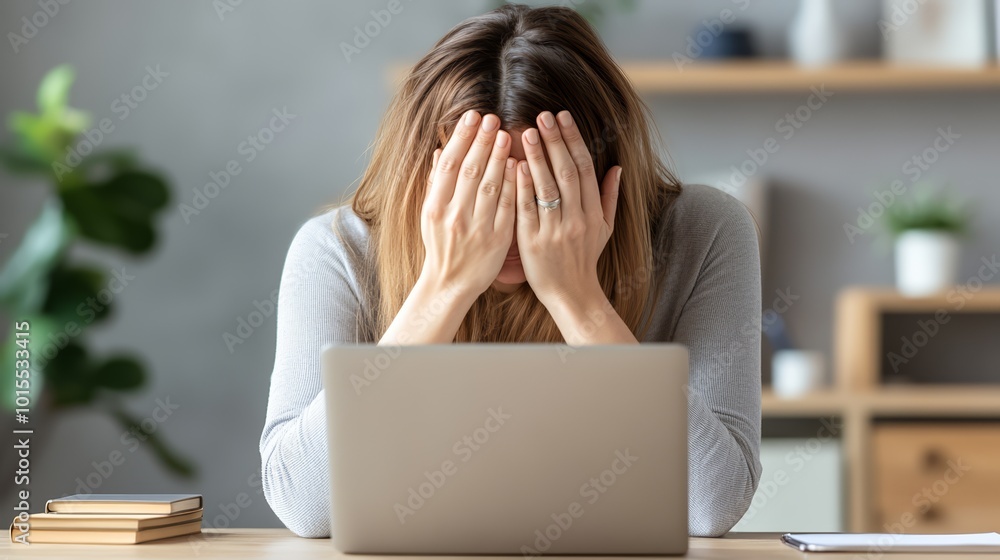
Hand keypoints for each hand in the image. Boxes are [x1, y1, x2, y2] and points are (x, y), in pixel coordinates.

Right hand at [419, 110, 516, 298]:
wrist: (450, 283)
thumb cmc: (441, 245)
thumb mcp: (430, 214)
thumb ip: (436, 182)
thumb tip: (441, 150)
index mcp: (435, 206)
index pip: (450, 164)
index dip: (462, 137)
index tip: (473, 116)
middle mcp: (454, 215)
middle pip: (470, 170)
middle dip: (482, 140)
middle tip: (494, 117)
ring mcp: (477, 227)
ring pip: (489, 185)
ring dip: (499, 157)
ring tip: (507, 134)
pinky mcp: (497, 239)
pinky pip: (506, 207)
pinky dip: (511, 184)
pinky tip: (519, 165)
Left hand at [515, 110, 621, 308]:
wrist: (572, 294)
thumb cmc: (584, 259)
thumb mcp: (605, 229)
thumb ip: (609, 197)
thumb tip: (617, 167)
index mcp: (593, 213)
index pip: (585, 168)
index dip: (573, 140)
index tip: (562, 117)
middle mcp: (576, 219)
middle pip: (567, 173)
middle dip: (555, 141)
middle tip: (543, 115)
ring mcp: (555, 231)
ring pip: (546, 188)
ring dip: (537, 157)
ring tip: (527, 132)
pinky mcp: (533, 243)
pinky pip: (527, 210)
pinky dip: (522, 187)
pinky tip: (515, 166)